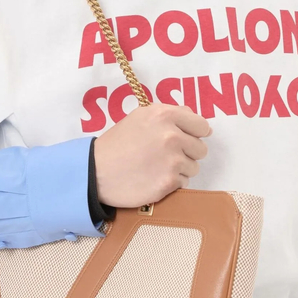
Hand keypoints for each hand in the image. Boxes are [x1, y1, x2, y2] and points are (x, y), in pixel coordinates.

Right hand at [93, 103, 210, 207]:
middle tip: (167, 156)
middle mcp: (172, 136)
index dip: (195, 134)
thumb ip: (169, 115)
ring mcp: (172, 160)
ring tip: (158, 168)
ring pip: (193, 167)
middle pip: (200, 149)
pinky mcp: (169, 182)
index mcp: (165, 115)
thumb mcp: (140, 117)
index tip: (188, 139)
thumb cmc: (117, 143)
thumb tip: (194, 118)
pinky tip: (154, 179)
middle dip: (187, 153)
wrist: (96, 171)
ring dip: (180, 169)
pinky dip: (172, 183)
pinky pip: (184, 183)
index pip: (202, 125)